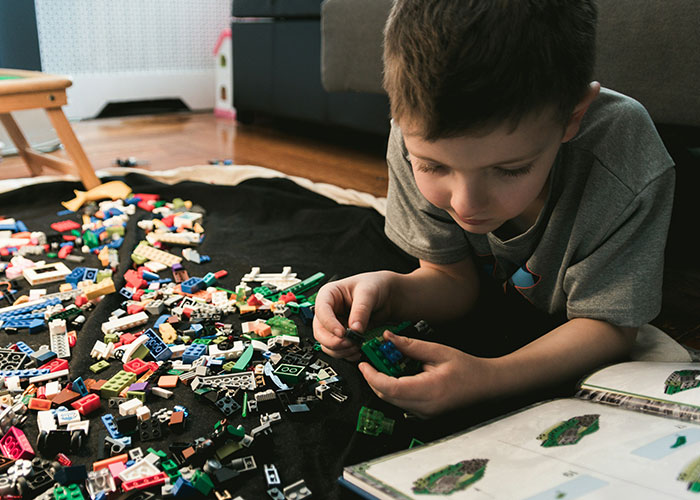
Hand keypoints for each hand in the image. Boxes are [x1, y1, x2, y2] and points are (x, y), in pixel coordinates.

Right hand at [313, 271, 395, 359]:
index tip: (342, 333)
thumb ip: (361, 310)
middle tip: (350, 343)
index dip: (329, 324)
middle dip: (334, 341)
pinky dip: (346, 354)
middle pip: (319, 332)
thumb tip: (355, 329)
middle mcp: (329, 311)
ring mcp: (334, 325)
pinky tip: (357, 351)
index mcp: (329, 295)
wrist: (386, 295)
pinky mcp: (342, 336)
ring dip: (341, 350)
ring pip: (326, 344)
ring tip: (356, 346)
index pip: (321, 311)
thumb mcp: (368, 293)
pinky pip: (337, 350)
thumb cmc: (374, 285)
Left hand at [359, 331, 492, 417]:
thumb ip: (410, 346)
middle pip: (387, 396)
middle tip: (370, 361)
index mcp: (428, 391)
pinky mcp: (425, 414)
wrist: (486, 385)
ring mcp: (425, 414)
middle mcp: (425, 407)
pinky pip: (402, 403)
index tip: (364, 364)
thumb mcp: (438, 351)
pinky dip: (394, 390)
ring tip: (384, 364)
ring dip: (383, 384)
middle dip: (374, 379)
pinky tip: (397, 375)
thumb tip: (388, 338)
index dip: (372, 377)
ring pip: (392, 401)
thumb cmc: (467, 368)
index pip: (390, 388)